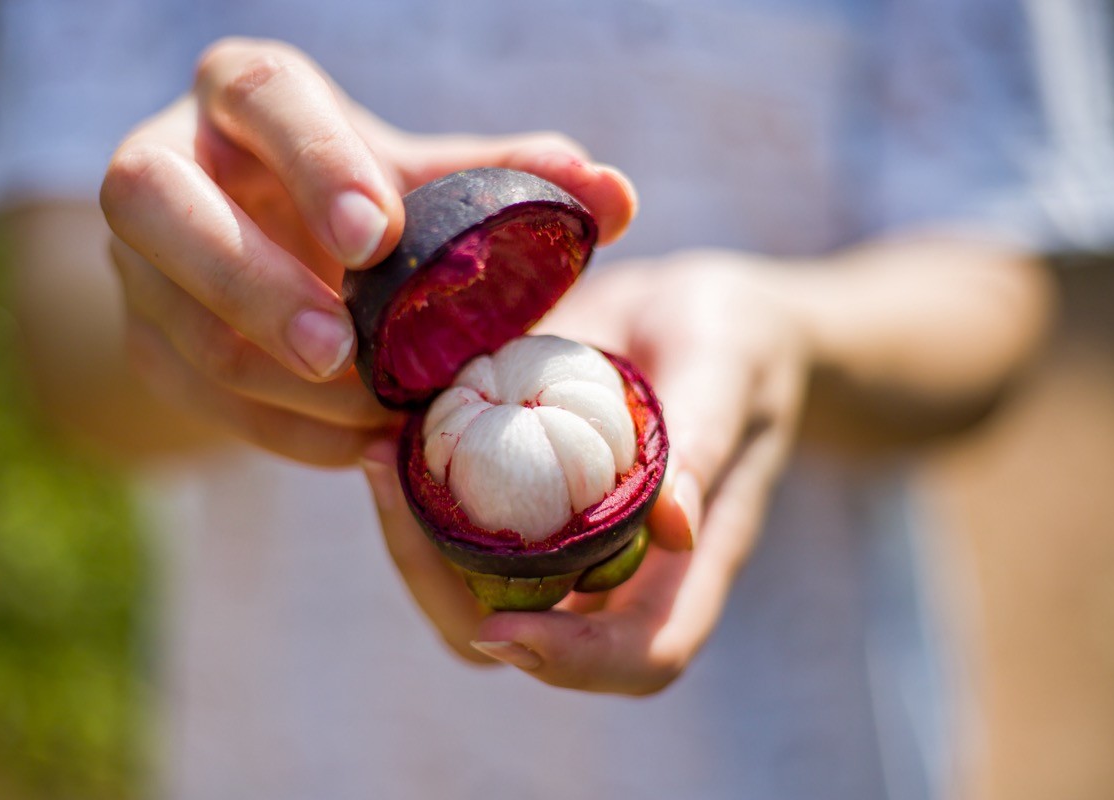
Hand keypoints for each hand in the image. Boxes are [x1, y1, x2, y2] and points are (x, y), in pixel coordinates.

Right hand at [100, 37, 636, 464]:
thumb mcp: (428, 179)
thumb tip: (616, 199)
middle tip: (344, 354)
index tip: (380, 238)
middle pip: (155, 204)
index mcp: (247, 97)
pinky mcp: (144, 340)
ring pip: (181, 326)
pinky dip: (286, 434)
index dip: (316, 164)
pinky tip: (360, 446)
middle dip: (253, 283)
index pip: (264, 98)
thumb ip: (511, 180)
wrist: (278, 247)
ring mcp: (139, 260)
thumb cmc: (369, 200)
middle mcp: (167, 163)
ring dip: (285, 387)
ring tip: (380, 415)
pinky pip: (199, 399)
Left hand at [363, 253, 810, 693]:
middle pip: (531, 639)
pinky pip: (459, 526)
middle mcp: (619, 568)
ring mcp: (565, 539)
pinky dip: (415, 496)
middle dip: (450, 596)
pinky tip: (391, 434)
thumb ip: (703, 443)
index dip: (577, 664)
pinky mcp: (523, 498)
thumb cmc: (732, 339)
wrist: (698, 315)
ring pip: (477, 593)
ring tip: (381, 461)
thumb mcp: (726, 371)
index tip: (507, 631)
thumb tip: (672, 528)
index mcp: (687, 560)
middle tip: (397, 506)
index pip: (644, 656)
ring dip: (415, 546)